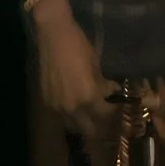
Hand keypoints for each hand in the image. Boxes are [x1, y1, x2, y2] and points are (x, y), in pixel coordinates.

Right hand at [35, 13, 120, 139]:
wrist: (53, 35)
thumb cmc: (78, 45)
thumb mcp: (96, 65)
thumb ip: (103, 85)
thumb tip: (110, 93)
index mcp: (88, 97)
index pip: (106, 116)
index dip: (114, 111)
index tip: (117, 103)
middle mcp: (72, 108)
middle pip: (90, 130)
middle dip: (100, 124)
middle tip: (105, 112)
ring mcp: (57, 107)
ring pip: (74, 127)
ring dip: (84, 123)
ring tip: (90, 111)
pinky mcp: (47, 102)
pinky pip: (62, 117)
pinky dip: (71, 115)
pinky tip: (75, 103)